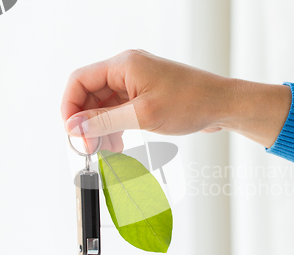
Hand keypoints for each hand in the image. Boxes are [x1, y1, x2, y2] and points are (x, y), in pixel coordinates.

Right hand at [60, 49, 290, 150]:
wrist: (223, 105)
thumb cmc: (191, 102)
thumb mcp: (143, 115)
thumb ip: (105, 121)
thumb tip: (74, 127)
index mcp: (124, 65)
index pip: (80, 80)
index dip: (70, 107)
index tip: (72, 133)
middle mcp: (128, 70)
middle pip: (91, 95)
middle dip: (87, 122)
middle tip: (90, 148)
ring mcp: (137, 83)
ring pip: (105, 105)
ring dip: (102, 127)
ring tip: (108, 150)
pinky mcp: (146, 95)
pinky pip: (120, 110)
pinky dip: (116, 127)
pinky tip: (119, 143)